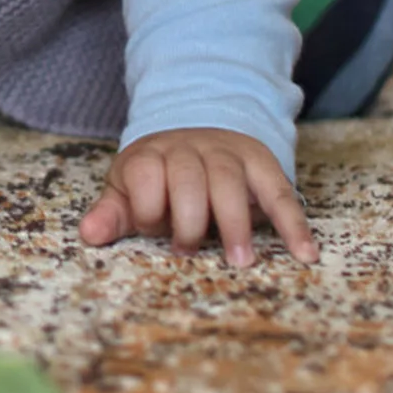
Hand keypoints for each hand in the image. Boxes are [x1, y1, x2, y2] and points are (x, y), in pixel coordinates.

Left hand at [78, 127, 317, 268]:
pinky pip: (279, 190)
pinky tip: (305, 253)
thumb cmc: (159, 178)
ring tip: (240, 261)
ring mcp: (226, 153)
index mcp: (150, 154)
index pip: (145, 175)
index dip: (148, 207)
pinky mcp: (260, 164)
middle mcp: (187, 148)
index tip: (154, 230)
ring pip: (229, 180)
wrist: (194, 131)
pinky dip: (293, 222)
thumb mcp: (129, 191)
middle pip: (187, 177)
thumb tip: (88, 235)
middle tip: (189, 251)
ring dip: (235, 222)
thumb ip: (113, 214)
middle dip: (188, 217)